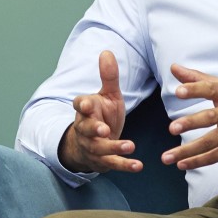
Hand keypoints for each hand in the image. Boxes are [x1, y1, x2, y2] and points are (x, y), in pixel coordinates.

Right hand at [58, 50, 141, 172]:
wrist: (91, 144)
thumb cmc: (102, 115)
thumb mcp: (108, 96)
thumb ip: (108, 77)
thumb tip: (107, 51)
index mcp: (86, 109)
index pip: (79, 105)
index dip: (82, 105)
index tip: (87, 104)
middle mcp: (85, 128)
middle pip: (86, 129)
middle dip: (94, 129)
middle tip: (104, 130)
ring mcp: (92, 146)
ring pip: (99, 148)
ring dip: (114, 148)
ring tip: (130, 146)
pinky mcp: (101, 160)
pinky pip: (112, 163)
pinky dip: (125, 165)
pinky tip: (138, 165)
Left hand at [160, 63, 217, 170]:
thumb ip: (198, 78)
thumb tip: (174, 68)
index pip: (210, 89)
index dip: (194, 89)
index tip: (179, 91)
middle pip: (210, 117)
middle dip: (191, 123)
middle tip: (172, 128)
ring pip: (210, 142)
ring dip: (188, 151)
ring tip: (168, 157)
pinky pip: (217, 156)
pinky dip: (200, 161)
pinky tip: (183, 164)